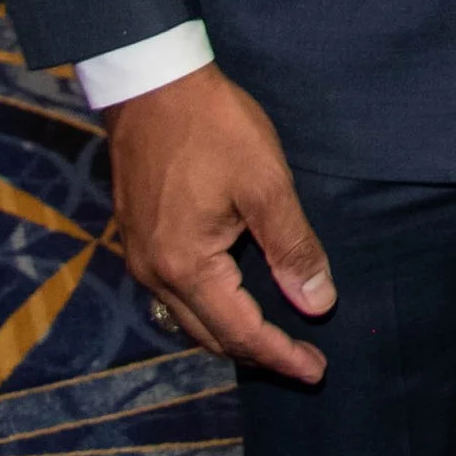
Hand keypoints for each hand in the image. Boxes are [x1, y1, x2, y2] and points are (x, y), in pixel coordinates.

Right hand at [106, 63, 333, 381]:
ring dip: (230, 333)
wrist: (152, 83)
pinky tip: (233, 295)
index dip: (281, 355)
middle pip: (209, 336)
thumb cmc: (213, 127)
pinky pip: (176, 292)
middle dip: (256, 353)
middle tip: (301, 360)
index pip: (241, 331)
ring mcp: (140, 257)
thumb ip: (291, 246)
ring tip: (273, 337)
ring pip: (189, 317)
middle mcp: (154, 274)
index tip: (316, 371)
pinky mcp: (138, 236)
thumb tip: (317, 303)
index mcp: (186, 266)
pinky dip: (209, 306)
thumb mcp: (266, 183)